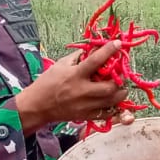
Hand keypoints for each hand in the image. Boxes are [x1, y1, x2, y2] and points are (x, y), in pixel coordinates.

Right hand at [14, 42, 135, 134]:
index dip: (109, 51)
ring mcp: (84, 106)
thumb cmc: (47, 83)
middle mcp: (81, 91)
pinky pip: (106, 114)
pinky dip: (113, 107)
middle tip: (122, 75)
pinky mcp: (85, 116)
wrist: (37, 106)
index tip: (118, 43)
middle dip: (120, 80)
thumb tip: (93, 48)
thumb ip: (78, 57)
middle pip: (109, 87)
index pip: (95, 60)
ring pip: (111, 101)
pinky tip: (113, 101)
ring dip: (120, 94)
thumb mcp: (60, 65)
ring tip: (120, 88)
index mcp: (74, 75)